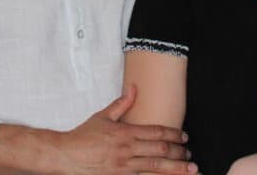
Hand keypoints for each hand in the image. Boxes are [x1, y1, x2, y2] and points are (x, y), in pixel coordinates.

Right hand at [54, 87, 196, 174]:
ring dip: (175, 168)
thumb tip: (134, 88)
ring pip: (155, 167)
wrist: (66, 156)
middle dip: (179, 152)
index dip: (173, 134)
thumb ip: (121, 104)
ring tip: (189, 169)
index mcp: (125, 133)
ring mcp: (124, 166)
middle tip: (190, 154)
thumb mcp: (102, 116)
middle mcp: (127, 150)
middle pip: (160, 150)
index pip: (156, 132)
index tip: (184, 136)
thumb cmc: (83, 136)